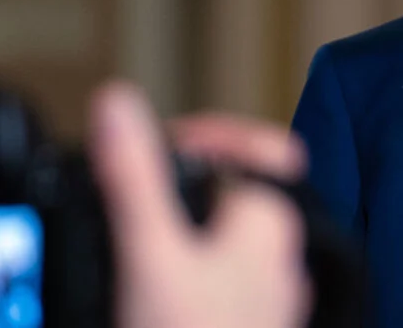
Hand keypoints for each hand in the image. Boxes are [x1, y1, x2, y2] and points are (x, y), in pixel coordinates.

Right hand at [87, 81, 311, 327]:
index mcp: (271, 221)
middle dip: (187, 184)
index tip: (163, 140)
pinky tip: (149, 289)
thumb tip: (118, 103)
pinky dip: (188, 271)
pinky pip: (223, 284)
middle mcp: (283, 256)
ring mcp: (270, 299)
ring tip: (134, 237)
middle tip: (135, 185)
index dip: (217, 134)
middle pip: (241, 193)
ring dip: (185, 230)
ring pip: (229, 241)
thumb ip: (134, 176)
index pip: (267, 149)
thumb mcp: (149, 254)